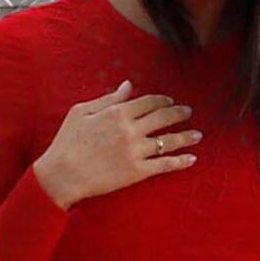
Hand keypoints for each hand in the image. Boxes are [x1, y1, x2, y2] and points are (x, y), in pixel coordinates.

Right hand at [33, 80, 200, 208]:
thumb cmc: (67, 142)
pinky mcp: (137, 172)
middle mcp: (130, 130)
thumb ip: (109, 99)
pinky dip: (181, 161)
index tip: (170, 101)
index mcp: (117, 113)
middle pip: (163, 117)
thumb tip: (128, 85)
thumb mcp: (82, 112)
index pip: (149, 102)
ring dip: (187, 136)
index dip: (163, 100)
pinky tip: (191, 159)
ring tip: (197, 135)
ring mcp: (136, 151)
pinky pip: (165, 165)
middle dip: (179, 113)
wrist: (62, 174)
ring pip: (169, 141)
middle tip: (188, 112)